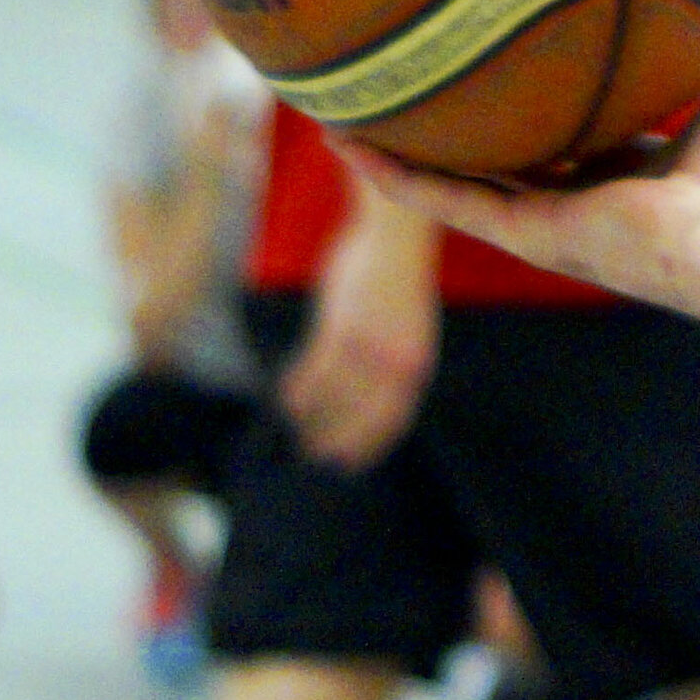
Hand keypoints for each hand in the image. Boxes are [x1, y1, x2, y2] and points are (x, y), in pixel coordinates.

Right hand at [280, 201, 438, 469]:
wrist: (394, 234)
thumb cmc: (396, 278)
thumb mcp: (405, 327)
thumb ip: (388, 360)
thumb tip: (365, 390)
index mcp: (416, 363)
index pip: (393, 420)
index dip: (368, 446)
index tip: (348, 465)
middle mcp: (396, 362)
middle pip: (360, 418)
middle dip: (335, 442)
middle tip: (312, 457)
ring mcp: (368, 346)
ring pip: (332, 398)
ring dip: (310, 420)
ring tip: (293, 433)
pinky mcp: (341, 328)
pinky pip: (312, 371)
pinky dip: (296, 390)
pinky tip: (283, 400)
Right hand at [343, 0, 699, 326]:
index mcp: (627, 162)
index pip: (564, 120)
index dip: (529, 85)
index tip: (495, 42)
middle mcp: (579, 192)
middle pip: (498, 149)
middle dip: (453, 116)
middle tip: (407, 67)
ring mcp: (547, 217)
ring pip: (455, 178)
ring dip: (401, 146)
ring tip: (346, 106)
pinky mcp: (529, 234)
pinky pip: (449, 202)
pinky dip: (399, 176)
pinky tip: (351, 143)